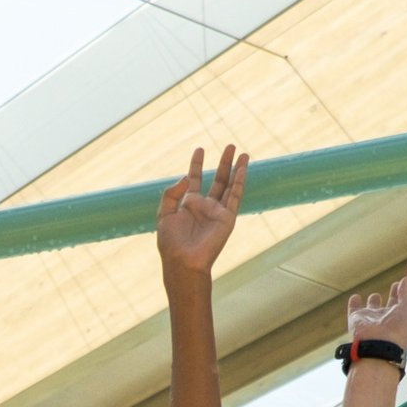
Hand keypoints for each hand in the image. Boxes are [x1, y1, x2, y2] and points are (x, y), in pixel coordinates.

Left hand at [156, 144, 245, 277]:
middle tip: (230, 146)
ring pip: (229, 185)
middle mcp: (205, 206)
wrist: (183, 261)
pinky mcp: (227, 219)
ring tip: (242, 153)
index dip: (197, 165)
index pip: (196, 179)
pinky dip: (239, 182)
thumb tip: (186, 177)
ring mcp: (217, 212)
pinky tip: (242, 169)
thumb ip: (172, 194)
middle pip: (218, 179)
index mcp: (189, 205)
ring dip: (236, 169)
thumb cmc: (171, 242)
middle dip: (223, 163)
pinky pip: (235, 197)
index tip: (200, 150)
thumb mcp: (164, 214)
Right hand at [343, 262, 406, 353]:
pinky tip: (355, 298)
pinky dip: (354, 303)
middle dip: (397, 292)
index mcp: (405, 316)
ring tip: (376, 295)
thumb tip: (405, 281)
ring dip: (375, 301)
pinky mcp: (357, 320)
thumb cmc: (398, 330)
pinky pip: (354, 309)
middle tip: (399, 282)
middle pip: (394, 302)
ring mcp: (373, 319)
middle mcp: (389, 318)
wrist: (377, 348)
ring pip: (374, 307)